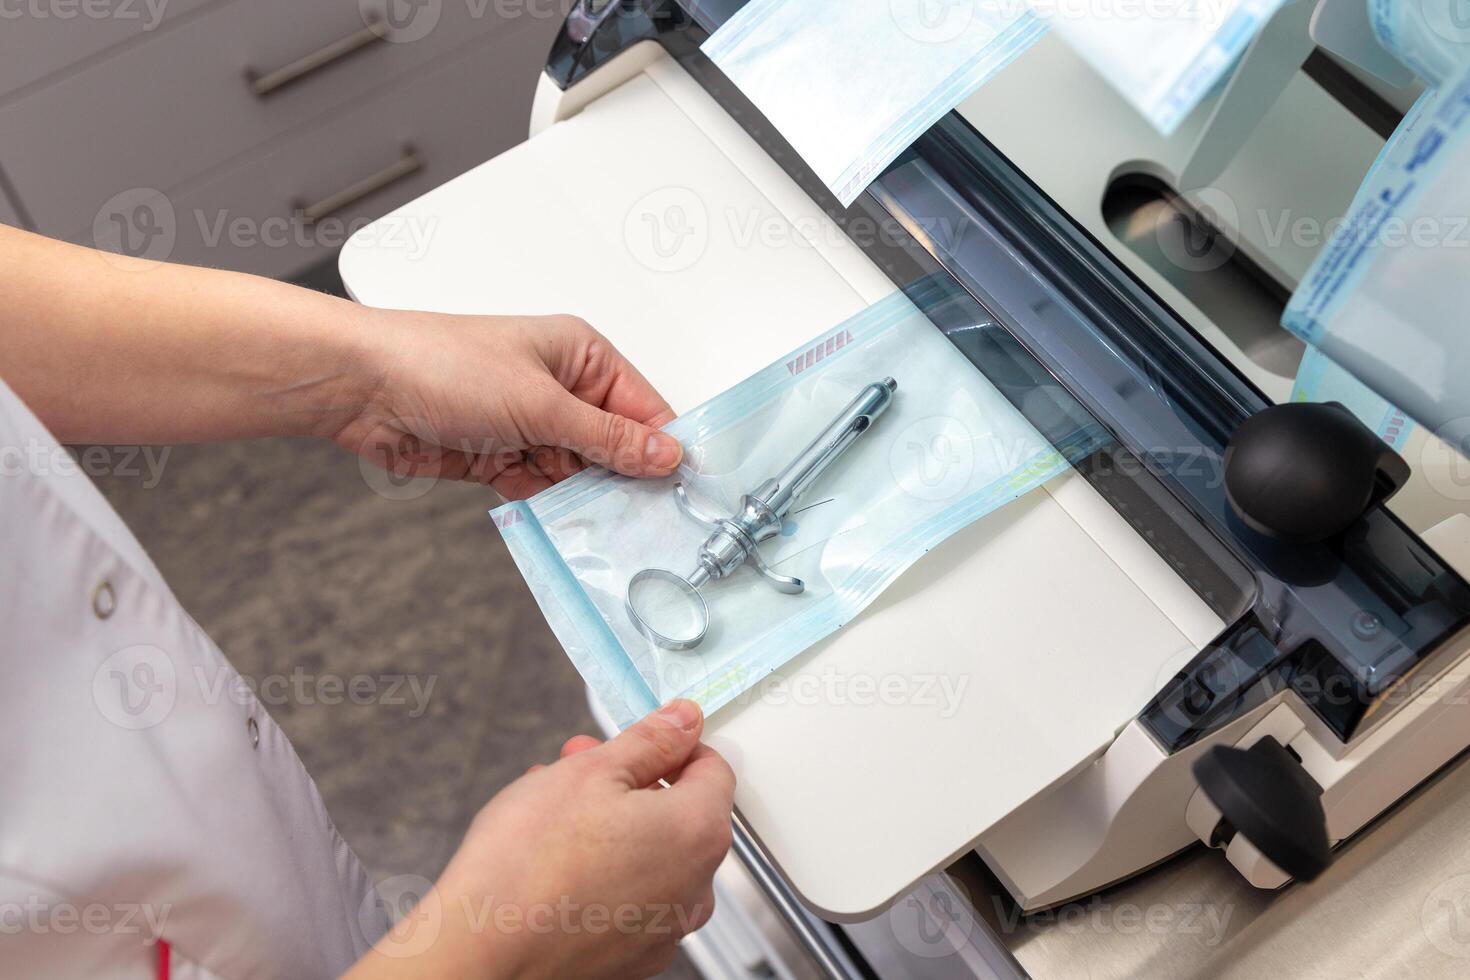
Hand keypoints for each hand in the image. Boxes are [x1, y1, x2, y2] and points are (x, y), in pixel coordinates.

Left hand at [340, 310, 682, 498]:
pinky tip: (562, 525)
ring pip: (580, 474)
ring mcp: (530, 426)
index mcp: (580, 355)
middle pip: (615, 445)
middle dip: (624, 480)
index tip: (681, 489)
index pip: (643, 406)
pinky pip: (543, 491)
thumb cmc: (442, 364)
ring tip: (603, 526)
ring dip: (586, 499)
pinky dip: (551, 508)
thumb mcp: (541, 404)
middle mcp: (560, 389)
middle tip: (645, 519)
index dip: (663, 447)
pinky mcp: (501, 458)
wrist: (363, 389)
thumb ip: (607, 436)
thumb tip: (664, 452)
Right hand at [345, 700, 735, 979]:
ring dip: (614, 825)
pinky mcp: (631, 957)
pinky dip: (605, 872)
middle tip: (581, 765)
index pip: (713, 769)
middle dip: (633, 782)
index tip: (640, 739)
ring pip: (651, 856)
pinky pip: (631, 898)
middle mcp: (695, 889)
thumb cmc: (527, 865)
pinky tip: (557, 859)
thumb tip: (684, 721)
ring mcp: (664, 930)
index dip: (672, 745)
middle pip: (680, 814)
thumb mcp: (590, 771)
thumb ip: (650, 741)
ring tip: (554, 811)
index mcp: (698, 833)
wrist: (480, 952)